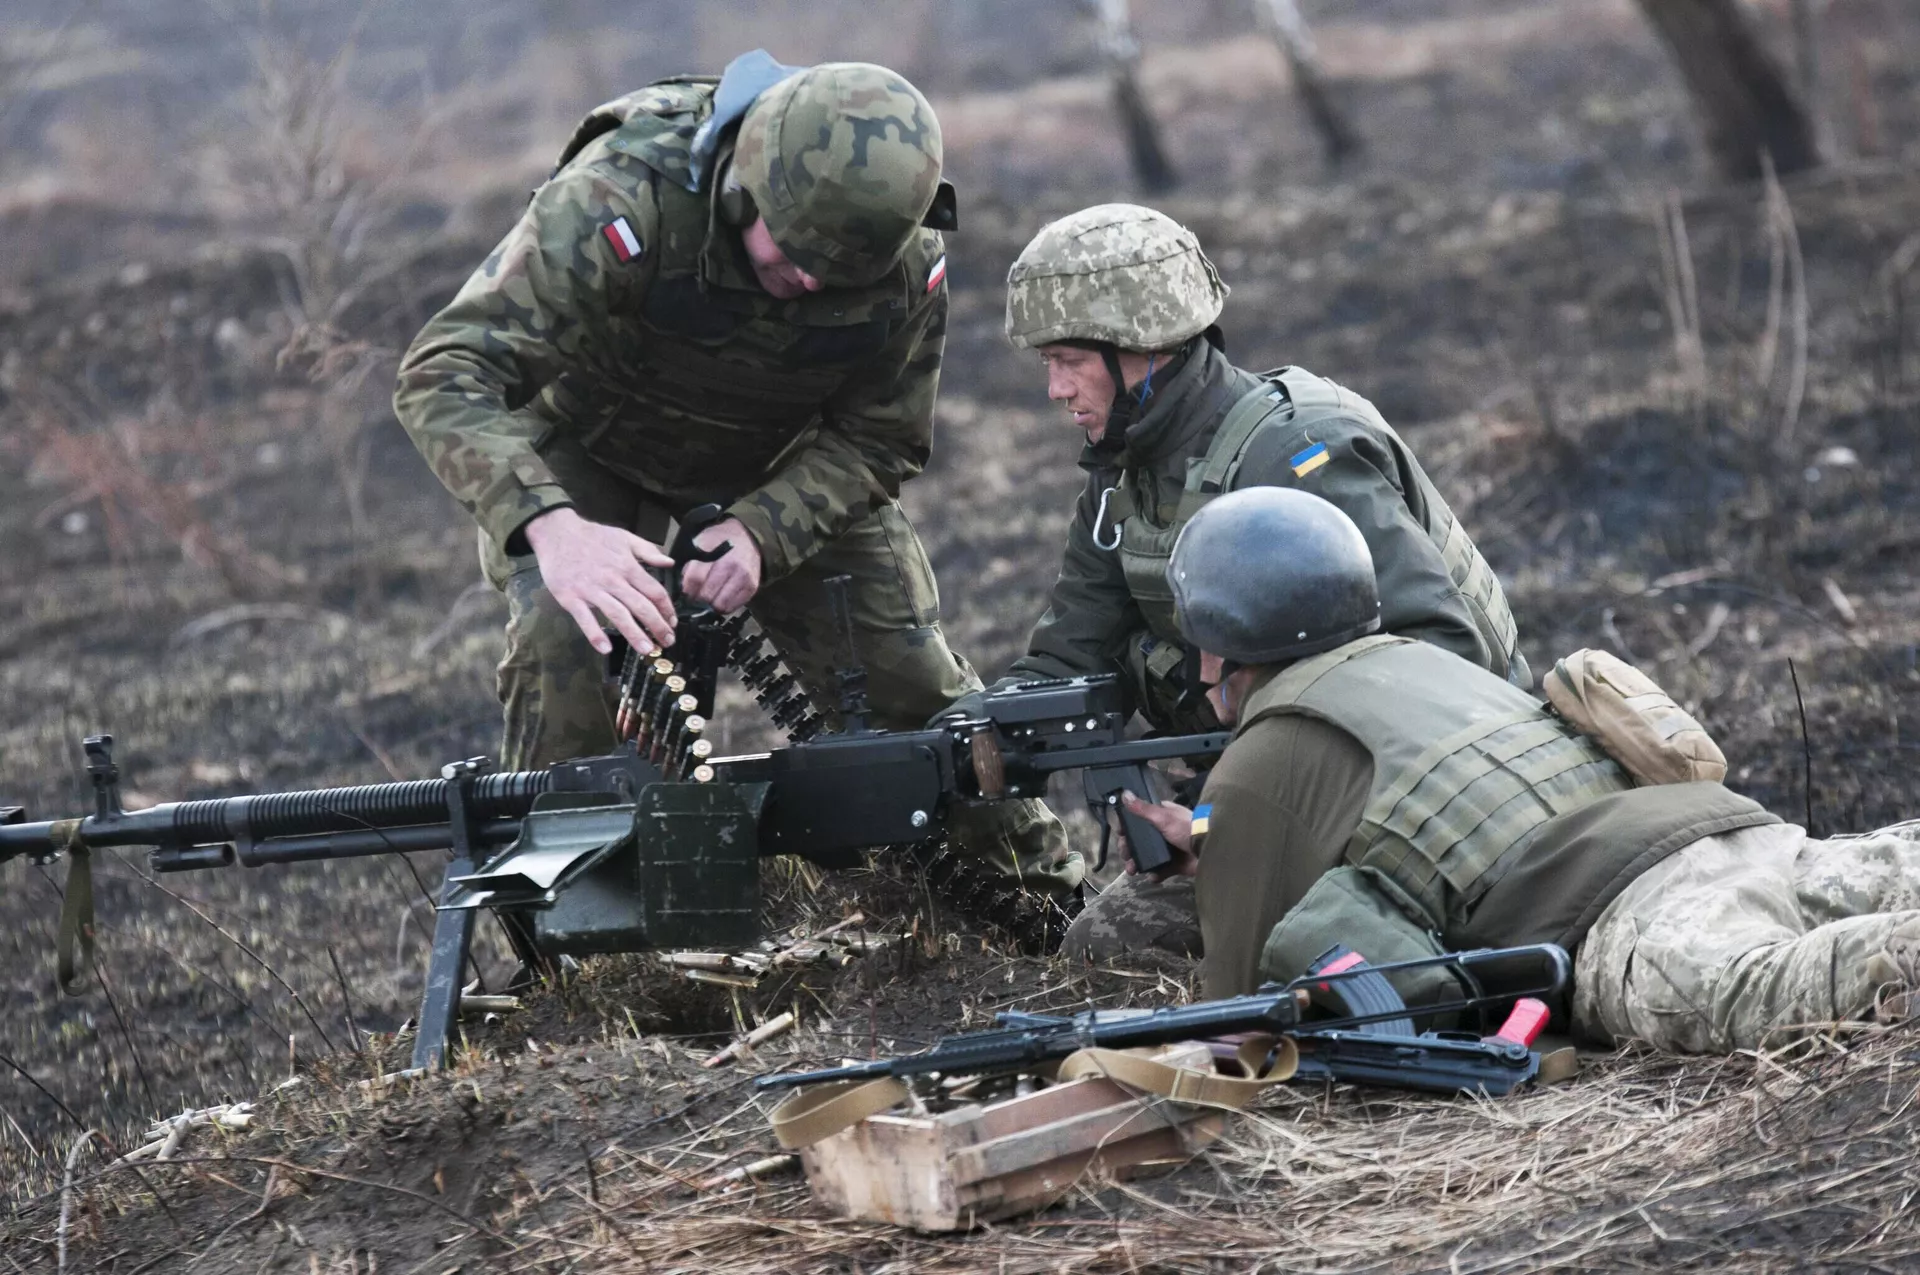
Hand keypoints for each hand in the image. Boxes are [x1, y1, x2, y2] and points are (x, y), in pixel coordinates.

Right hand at [522, 507, 676, 656]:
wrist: (557, 533)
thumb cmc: (592, 536)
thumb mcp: (624, 537)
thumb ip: (648, 550)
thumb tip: (669, 562)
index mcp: (627, 567)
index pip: (654, 591)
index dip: (667, 609)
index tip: (673, 622)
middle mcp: (613, 580)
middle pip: (641, 607)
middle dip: (657, 627)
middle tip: (667, 642)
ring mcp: (592, 590)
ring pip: (618, 615)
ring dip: (634, 635)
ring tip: (647, 650)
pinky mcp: (571, 598)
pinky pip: (585, 619)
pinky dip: (595, 635)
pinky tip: (605, 648)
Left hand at [679, 517, 762, 613]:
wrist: (745, 537)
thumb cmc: (719, 541)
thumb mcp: (700, 543)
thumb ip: (689, 564)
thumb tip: (684, 588)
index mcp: (714, 552)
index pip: (695, 579)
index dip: (687, 590)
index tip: (686, 592)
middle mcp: (731, 565)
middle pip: (707, 595)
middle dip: (698, 598)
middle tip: (697, 596)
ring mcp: (743, 577)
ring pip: (720, 605)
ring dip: (711, 605)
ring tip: (709, 597)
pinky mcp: (751, 587)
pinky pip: (733, 607)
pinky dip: (724, 606)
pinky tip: (721, 597)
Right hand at [1112, 791, 1198, 879]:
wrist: (1209, 849)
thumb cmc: (1186, 828)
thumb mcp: (1163, 817)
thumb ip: (1143, 808)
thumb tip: (1124, 793)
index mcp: (1161, 816)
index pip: (1138, 820)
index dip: (1127, 828)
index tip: (1120, 834)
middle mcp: (1163, 832)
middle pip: (1139, 840)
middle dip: (1128, 849)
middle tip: (1125, 856)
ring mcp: (1168, 849)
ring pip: (1146, 856)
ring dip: (1137, 864)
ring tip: (1132, 871)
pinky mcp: (1174, 864)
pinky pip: (1160, 870)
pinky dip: (1154, 874)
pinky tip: (1152, 876)